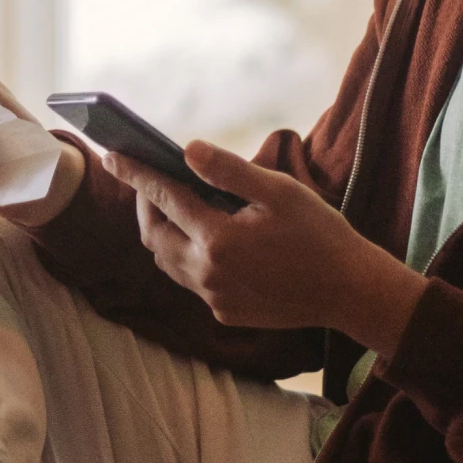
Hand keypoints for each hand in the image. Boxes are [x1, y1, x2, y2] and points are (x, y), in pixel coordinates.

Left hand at [103, 141, 427, 355]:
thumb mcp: (279, 191)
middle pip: (153, 236)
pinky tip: (209, 239)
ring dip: (162, 232)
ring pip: (166, 262)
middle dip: (145, 204)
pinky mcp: (224, 312)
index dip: (136, 173)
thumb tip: (188, 150)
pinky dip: (187, 255)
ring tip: (174, 206)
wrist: (348, 290)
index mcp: (217, 238)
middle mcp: (206, 273)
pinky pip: (190, 281)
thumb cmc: (319, 233)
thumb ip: (229, 171)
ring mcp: (213, 297)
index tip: (114, 154)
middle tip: (149, 180)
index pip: (164, 197)